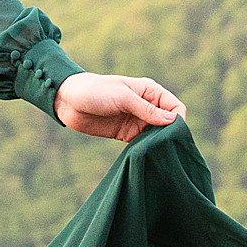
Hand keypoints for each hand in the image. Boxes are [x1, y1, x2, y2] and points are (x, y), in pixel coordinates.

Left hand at [53, 72, 184, 141]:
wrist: (68, 100)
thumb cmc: (96, 91)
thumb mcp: (122, 97)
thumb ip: (146, 109)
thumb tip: (173, 121)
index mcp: (150, 92)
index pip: (175, 107)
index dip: (178, 120)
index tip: (173, 133)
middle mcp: (146, 106)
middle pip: (169, 123)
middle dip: (169, 135)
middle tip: (165, 148)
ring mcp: (137, 121)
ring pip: (157, 135)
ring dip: (157, 144)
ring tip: (154, 153)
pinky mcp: (126, 134)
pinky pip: (143, 143)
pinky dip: (146, 149)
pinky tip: (144, 155)